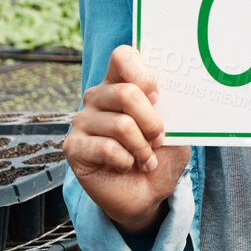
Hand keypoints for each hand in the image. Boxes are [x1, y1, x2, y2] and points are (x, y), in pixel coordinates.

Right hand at [62, 46, 190, 234]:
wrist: (147, 194)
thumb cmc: (161, 155)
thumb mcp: (176, 129)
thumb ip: (171, 109)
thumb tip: (168, 96)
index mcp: (121, 83)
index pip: (123, 56)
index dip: (143, 73)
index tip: (158, 95)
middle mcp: (98, 97)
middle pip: (127, 93)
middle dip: (152, 122)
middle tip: (159, 139)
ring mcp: (82, 121)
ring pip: (121, 125)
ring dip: (143, 147)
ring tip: (146, 158)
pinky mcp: (73, 147)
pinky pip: (107, 148)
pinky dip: (127, 161)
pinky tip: (128, 166)